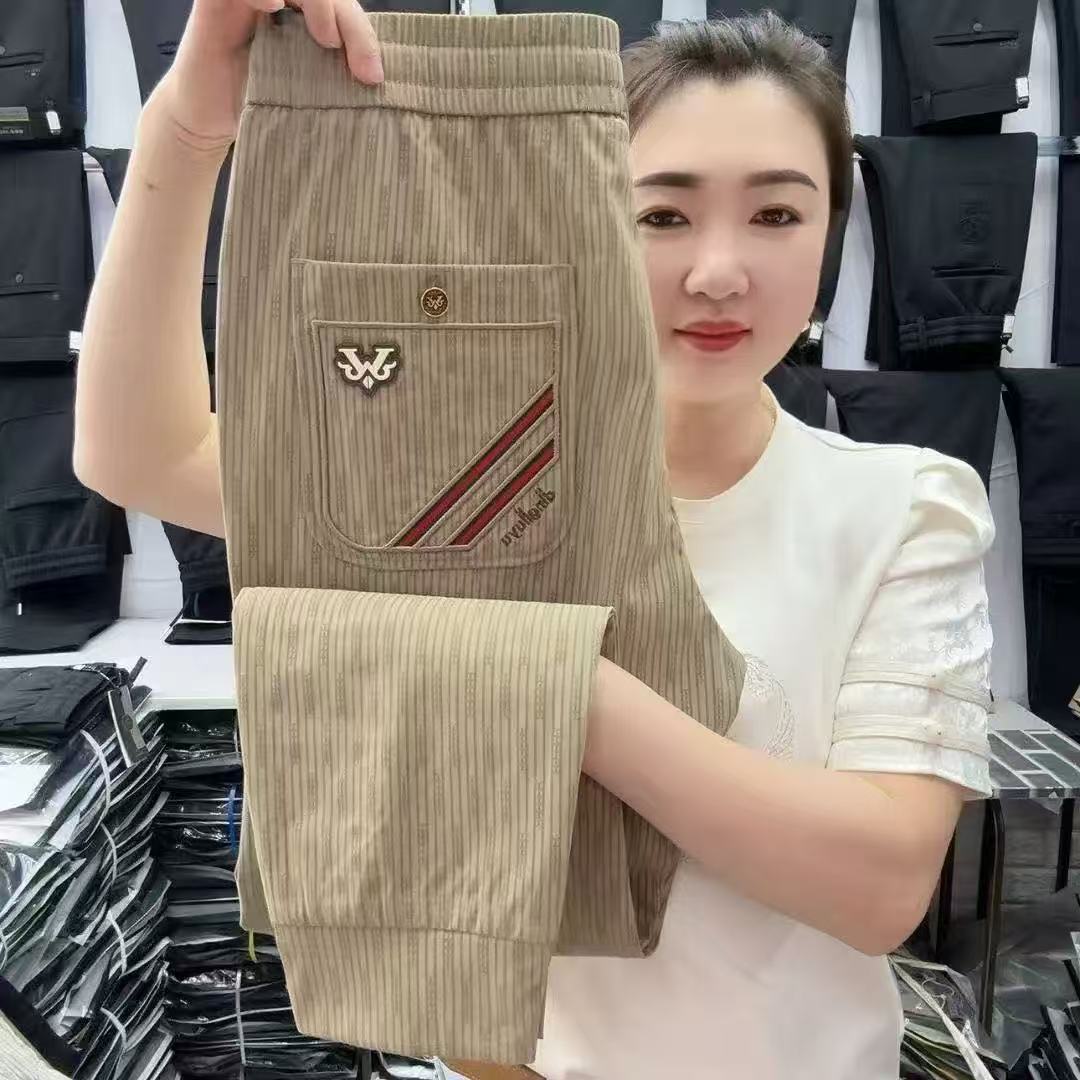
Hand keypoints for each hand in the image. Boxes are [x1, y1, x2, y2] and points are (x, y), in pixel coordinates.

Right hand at [153, 0, 382, 150]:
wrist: (208, 120)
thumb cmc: (257, 104)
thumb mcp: (305, 93)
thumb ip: (335, 79)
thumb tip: (377, 87)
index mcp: (307, 18)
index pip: (343, 10)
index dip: (363, 36)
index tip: (372, 77)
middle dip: (349, 21)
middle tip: (350, 58)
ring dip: (317, 1)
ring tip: (324, 38)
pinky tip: (271, 5)